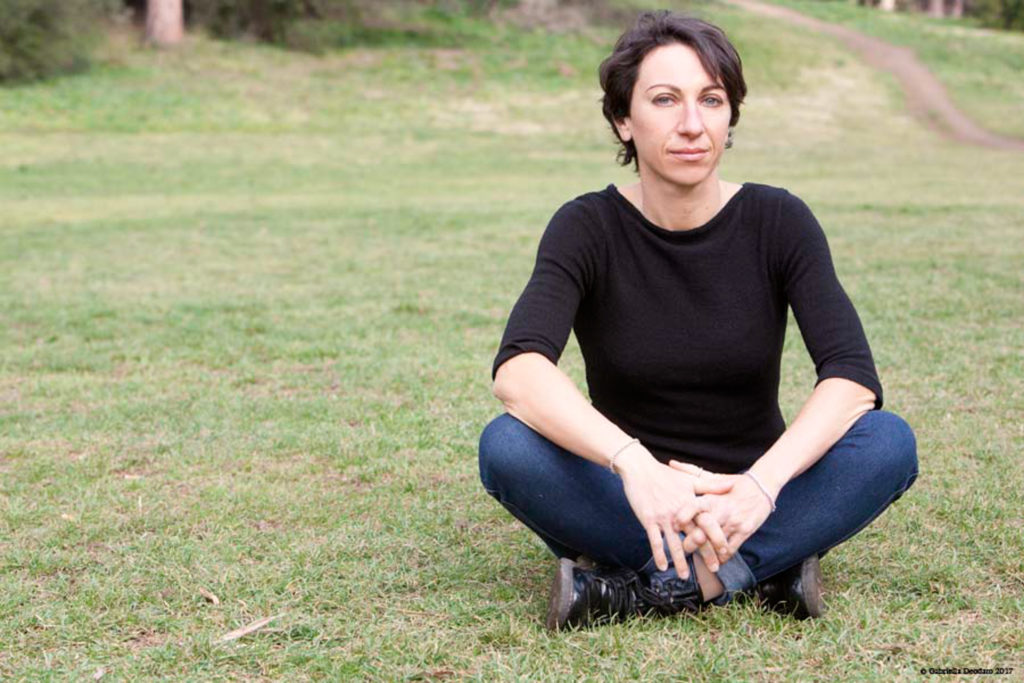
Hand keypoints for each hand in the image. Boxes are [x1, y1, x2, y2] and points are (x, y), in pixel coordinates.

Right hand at [615, 447, 732, 578]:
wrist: (640, 468)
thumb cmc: (665, 474)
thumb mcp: (689, 478)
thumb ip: (711, 485)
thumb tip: (731, 486)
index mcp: (690, 503)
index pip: (707, 523)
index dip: (717, 537)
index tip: (727, 550)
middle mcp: (678, 512)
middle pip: (694, 536)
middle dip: (705, 553)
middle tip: (715, 568)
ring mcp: (663, 517)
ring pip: (674, 543)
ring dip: (680, 560)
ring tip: (685, 576)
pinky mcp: (649, 519)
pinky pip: (655, 540)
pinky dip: (658, 554)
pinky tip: (662, 566)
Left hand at [675, 469, 774, 561]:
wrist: (762, 487)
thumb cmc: (733, 482)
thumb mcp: (713, 477)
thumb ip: (691, 473)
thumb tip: (671, 463)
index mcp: (713, 497)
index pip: (695, 506)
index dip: (684, 516)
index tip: (675, 524)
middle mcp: (723, 510)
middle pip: (704, 530)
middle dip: (692, 541)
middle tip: (684, 547)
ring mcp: (735, 522)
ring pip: (717, 543)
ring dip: (707, 552)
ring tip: (698, 557)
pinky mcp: (745, 532)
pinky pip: (732, 549)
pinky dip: (722, 556)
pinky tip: (716, 559)